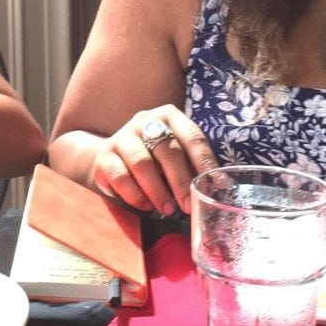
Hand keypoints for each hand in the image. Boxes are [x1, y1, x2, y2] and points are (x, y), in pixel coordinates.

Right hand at [90, 105, 216, 215]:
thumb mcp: (173, 154)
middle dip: (180, 181)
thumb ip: (192, 166)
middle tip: (188, 205)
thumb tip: (220, 188)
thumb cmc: (153, 159)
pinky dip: (135, 195)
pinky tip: (146, 206)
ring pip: (142, 163)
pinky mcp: (104, 156)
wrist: (110, 158)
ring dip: (157, 191)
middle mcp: (144, 121)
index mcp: (168, 116)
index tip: (215, 185)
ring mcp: (122, 137)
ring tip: (168, 209)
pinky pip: (120, 177)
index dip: (205, 162)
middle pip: (167, 150)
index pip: (192, 136)